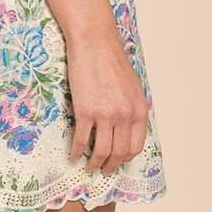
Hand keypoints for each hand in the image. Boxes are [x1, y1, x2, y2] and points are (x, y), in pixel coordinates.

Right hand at [65, 26, 148, 176]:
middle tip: (104, 170)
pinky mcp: (86, 111)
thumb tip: (128, 124)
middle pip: (119, 153)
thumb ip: (132, 106)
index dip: (125, 158)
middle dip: (111, 166)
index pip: (135, 146)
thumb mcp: (132, 84)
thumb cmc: (111, 58)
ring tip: (89, 167)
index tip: (118, 162)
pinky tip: (73, 155)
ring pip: (101, 151)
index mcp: (138, 110)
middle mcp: (124, 115)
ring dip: (94, 163)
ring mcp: (105, 114)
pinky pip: (81, 139)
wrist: (94, 40)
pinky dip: (76, 151)